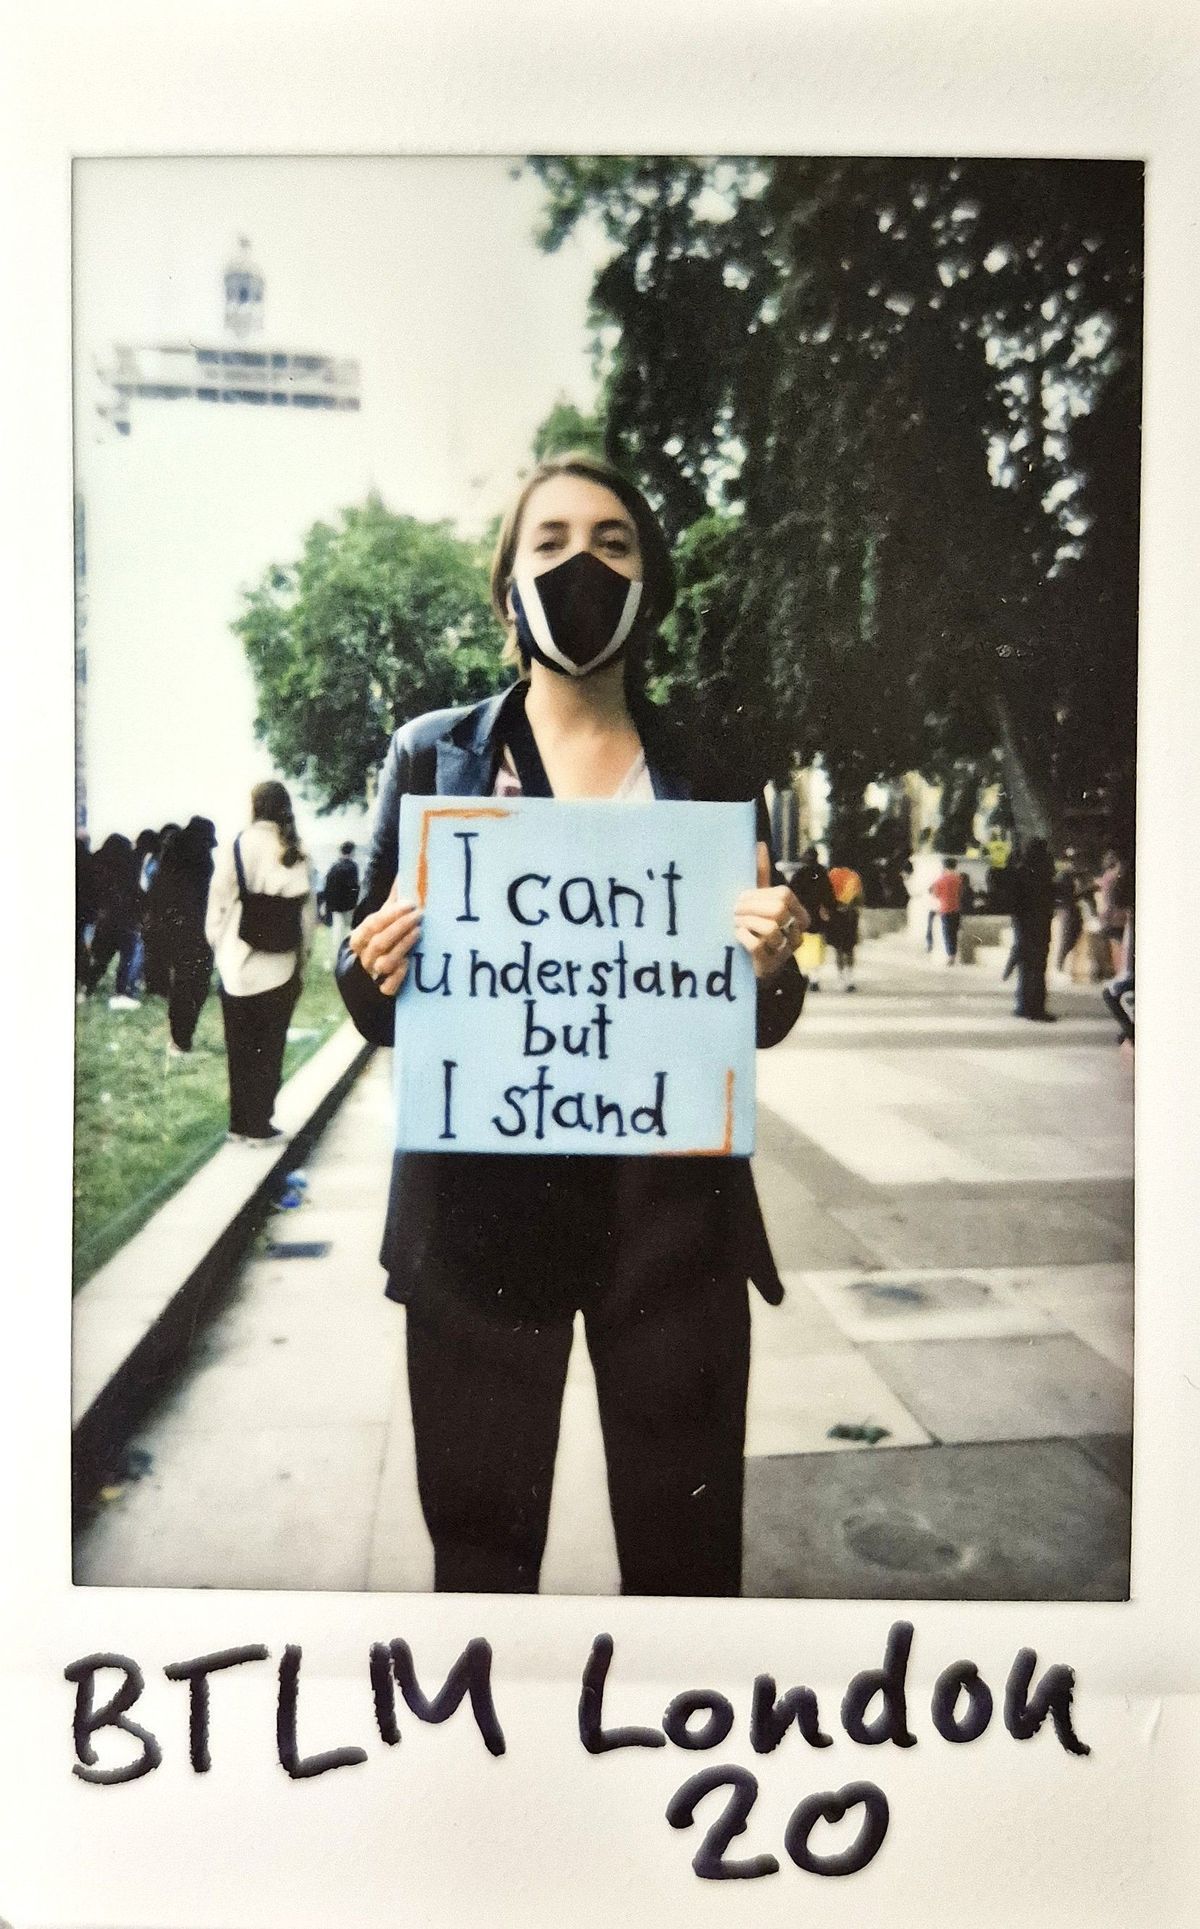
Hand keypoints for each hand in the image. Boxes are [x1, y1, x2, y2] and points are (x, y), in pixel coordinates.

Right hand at [347, 883, 423, 996]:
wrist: (370, 978)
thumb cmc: (382, 942)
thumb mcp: (383, 923)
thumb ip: (392, 904)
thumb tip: (404, 876)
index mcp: (359, 938)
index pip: (373, 923)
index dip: (392, 914)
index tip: (411, 904)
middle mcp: (363, 957)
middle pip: (379, 942)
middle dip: (400, 927)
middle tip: (419, 916)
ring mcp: (372, 975)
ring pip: (385, 962)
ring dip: (402, 946)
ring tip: (419, 933)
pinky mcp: (383, 991)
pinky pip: (388, 986)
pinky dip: (399, 975)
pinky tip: (410, 962)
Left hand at [735, 843, 808, 980]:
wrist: (754, 964)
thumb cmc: (756, 927)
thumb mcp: (760, 901)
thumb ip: (762, 875)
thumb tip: (759, 844)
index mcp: (798, 914)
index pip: (784, 895)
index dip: (760, 895)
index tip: (743, 898)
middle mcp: (797, 933)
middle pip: (778, 910)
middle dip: (751, 908)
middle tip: (734, 911)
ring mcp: (786, 950)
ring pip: (770, 928)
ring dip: (745, 922)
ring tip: (735, 923)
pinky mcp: (771, 964)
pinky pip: (757, 945)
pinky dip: (743, 937)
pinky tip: (737, 936)